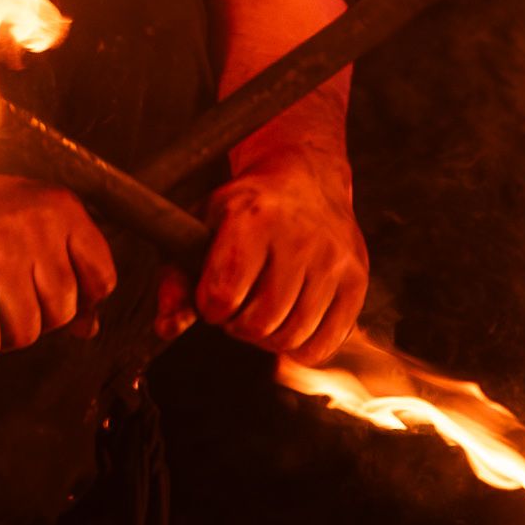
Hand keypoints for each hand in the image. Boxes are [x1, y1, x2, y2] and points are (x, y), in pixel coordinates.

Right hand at [0, 176, 118, 370]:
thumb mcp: (19, 221)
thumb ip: (59, 266)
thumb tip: (89, 327)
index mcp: (57, 208)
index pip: (101, 279)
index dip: (78, 302)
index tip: (46, 301)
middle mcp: (35, 228)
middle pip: (62, 312)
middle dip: (33, 320)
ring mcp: (1, 256)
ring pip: (26, 334)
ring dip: (0, 337)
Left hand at [195, 149, 369, 367]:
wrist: (306, 177)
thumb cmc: (247, 207)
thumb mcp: (200, 228)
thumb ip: (175, 280)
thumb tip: (168, 328)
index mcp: (253, 217)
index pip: (222, 297)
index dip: (210, 306)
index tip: (214, 294)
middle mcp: (299, 236)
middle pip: (258, 324)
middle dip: (237, 325)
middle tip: (240, 304)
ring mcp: (333, 259)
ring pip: (291, 339)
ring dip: (267, 337)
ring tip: (263, 309)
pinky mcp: (356, 280)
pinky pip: (324, 346)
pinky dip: (300, 347)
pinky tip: (290, 321)